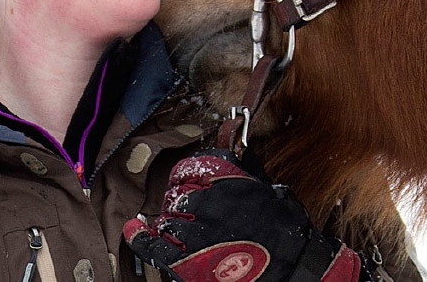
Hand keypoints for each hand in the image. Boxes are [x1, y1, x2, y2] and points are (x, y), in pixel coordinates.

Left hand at [124, 148, 361, 281]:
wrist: (292, 268)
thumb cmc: (286, 231)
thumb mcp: (271, 192)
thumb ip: (249, 176)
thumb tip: (241, 158)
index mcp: (228, 184)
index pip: (193, 170)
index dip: (185, 175)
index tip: (183, 179)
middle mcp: (208, 205)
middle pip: (179, 197)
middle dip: (179, 202)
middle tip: (185, 210)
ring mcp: (196, 234)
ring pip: (169, 220)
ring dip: (170, 221)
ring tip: (176, 227)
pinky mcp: (189, 263)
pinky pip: (155, 247)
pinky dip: (140, 237)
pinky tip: (134, 228)